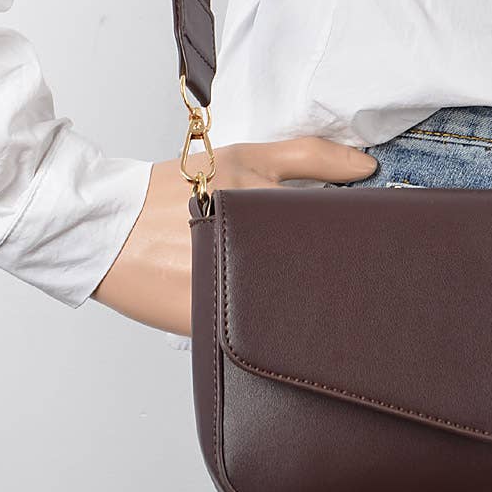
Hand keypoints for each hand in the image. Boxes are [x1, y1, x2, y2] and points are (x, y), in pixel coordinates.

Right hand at [91, 138, 377, 335]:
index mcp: (270, 206)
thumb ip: (308, 155)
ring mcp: (233, 289)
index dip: (366, 238)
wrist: (108, 225)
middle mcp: (256, 248)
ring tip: (320, 303)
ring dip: (312, 307)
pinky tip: (279, 325)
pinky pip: (256, 335)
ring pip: (298, 308)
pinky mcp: (208, 323)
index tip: (384, 242)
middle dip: (344, 276)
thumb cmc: (177, 188)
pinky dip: (272, 333)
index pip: (339, 228)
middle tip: (362, 279)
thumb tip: (367, 166)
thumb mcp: (242, 157)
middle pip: (325, 272)